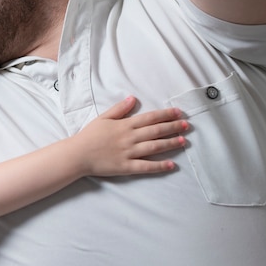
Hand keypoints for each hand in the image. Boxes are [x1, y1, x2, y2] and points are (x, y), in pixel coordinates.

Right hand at [73, 96, 187, 176]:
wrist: (78, 154)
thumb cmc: (89, 135)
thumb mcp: (103, 118)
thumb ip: (119, 109)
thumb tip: (132, 99)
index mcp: (125, 125)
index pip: (149, 118)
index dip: (165, 115)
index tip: (178, 113)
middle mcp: (130, 138)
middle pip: (156, 131)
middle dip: (173, 127)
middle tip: (187, 126)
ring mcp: (129, 153)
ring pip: (154, 147)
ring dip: (170, 143)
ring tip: (183, 141)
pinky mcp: (127, 167)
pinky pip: (146, 166)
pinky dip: (159, 166)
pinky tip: (171, 165)